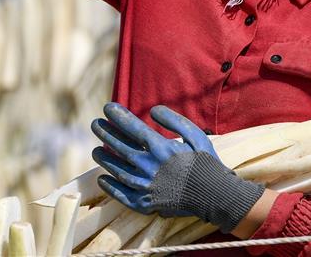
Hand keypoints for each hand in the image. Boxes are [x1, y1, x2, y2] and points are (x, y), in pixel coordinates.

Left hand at [91, 103, 264, 232]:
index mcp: (161, 148)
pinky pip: (122, 195)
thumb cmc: (205, 162)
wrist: (214, 196)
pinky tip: (102, 178)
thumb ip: (173, 120)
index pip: (132, 128)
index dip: (118, 116)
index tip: (107, 107)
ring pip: (117, 170)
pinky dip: (110, 187)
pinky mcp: (146, 204)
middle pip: (120, 147)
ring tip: (95, 150)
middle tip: (95, 124)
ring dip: (104, 159)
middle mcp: (149, 167)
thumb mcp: (195, 135)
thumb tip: (152, 110)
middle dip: (106, 133)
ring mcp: (146, 187)